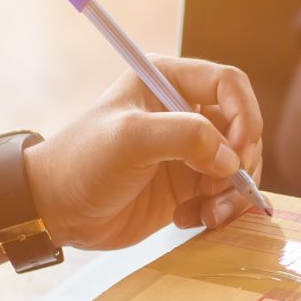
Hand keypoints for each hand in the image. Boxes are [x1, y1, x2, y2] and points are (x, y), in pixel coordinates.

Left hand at [27, 58, 264, 251]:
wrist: (56, 210)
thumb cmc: (83, 163)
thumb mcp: (130, 139)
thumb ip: (185, 136)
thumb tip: (231, 158)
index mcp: (168, 81)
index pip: (229, 84)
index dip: (244, 115)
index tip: (238, 150)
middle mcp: (183, 112)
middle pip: (243, 129)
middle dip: (241, 163)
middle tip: (219, 188)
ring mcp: (189, 150)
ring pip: (240, 166)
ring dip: (233, 193)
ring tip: (208, 214)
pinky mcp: (188, 184)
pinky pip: (226, 194)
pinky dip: (220, 210)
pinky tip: (190, 220)